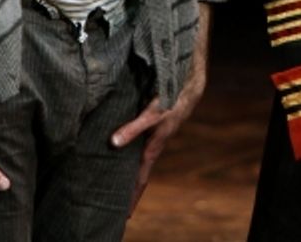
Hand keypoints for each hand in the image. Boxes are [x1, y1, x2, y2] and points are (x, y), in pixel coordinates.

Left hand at [110, 64, 206, 214]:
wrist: (188, 86)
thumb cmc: (171, 101)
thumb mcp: (151, 115)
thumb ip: (133, 128)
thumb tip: (113, 144)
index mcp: (153, 148)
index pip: (141, 179)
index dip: (133, 196)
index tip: (125, 215)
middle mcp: (152, 145)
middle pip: (138, 172)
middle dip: (128, 188)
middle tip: (114, 206)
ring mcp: (152, 136)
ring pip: (137, 158)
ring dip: (127, 170)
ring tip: (113, 181)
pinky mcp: (151, 126)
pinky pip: (137, 145)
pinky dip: (128, 151)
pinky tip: (118, 150)